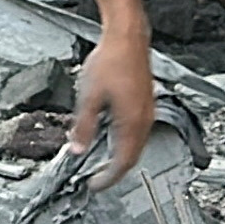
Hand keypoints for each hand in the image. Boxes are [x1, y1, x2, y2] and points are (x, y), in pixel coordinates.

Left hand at [69, 29, 156, 191]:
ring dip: (121, 156)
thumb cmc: (110, 61)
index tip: (95, 185)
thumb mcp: (88, 97)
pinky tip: (113, 137)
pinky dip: (126, 141)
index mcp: (131, 123)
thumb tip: (76, 149)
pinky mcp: (146, 102)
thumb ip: (83, 127)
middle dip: (115, 170)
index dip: (108, 178)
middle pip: (133, 156)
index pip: (123, 162)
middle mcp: (144, 120)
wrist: (127, 38)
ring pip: (137, 144)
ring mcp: (148, 111)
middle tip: (98, 177)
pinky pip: (138, 131)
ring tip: (103, 161)